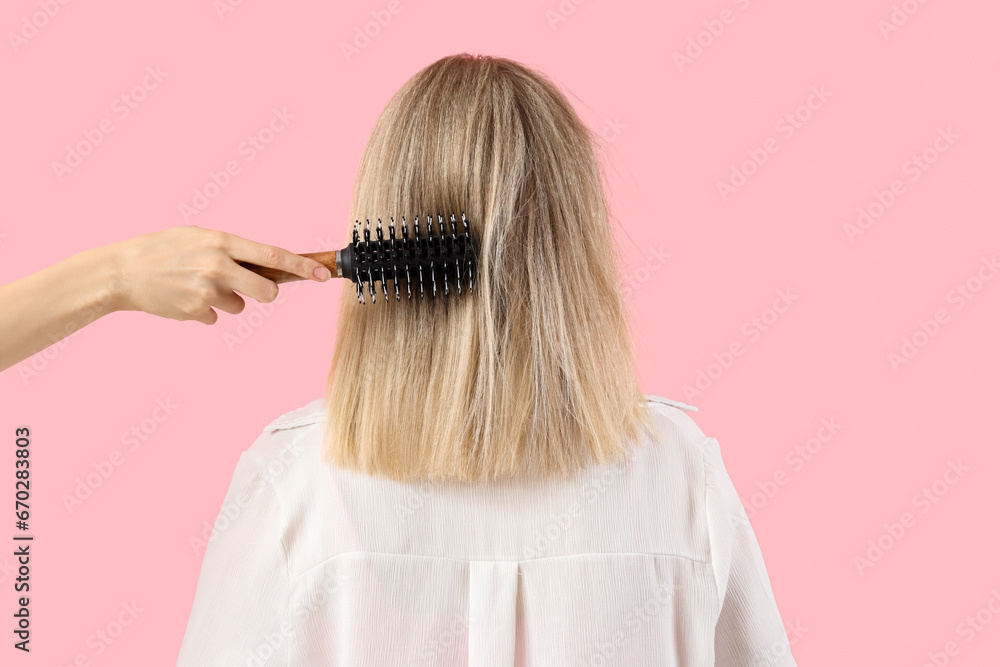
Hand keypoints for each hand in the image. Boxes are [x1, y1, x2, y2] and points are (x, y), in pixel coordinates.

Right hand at [109, 226, 330, 324]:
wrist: (123, 271)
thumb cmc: (164, 250)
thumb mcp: (200, 237)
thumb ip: (232, 250)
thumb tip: (269, 267)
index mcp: (222, 241)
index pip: (273, 255)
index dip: (302, 267)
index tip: (323, 274)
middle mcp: (218, 265)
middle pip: (267, 291)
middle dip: (266, 293)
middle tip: (250, 287)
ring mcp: (207, 291)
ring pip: (239, 306)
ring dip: (226, 299)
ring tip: (197, 285)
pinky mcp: (196, 311)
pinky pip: (216, 316)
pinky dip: (204, 310)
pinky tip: (183, 296)